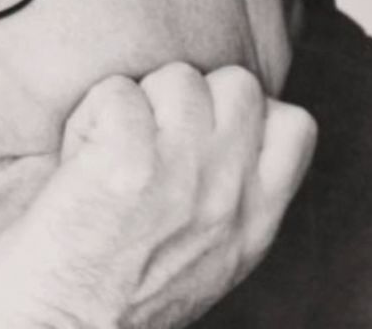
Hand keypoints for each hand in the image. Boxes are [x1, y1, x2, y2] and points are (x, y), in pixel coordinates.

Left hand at [0, 63, 316, 328]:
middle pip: (236, 84)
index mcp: (252, 219)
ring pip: (175, 77)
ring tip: (107, 148)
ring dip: (135, 101)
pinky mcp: (127, 160)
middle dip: (188, 96)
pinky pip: (116, 92)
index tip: (200, 131)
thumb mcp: (208, 256)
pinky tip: (79, 155)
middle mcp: (228, 192)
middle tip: (147, 136)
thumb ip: (228, 195)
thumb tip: (222, 135)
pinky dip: (90, 115)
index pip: (292, 125)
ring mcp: (182, 172)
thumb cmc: (118, 292)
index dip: (246, 111)